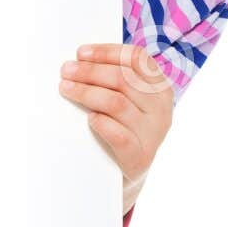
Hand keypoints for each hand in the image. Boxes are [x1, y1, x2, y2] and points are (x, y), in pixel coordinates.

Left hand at [58, 43, 173, 200]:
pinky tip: (89, 118)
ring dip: (86, 92)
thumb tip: (78, 60)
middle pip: (123, 79)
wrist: (127, 174)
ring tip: (65, 88)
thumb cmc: (122, 128)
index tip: (81, 53)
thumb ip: (114, 80)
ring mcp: (153, 133)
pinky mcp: (140, 157)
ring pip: (116, 103)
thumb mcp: (127, 100)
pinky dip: (101, 123)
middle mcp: (161, 109)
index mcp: (160, 87)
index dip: (107, 52)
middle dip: (89, 71)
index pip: (137, 58)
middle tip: (66, 71)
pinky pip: (119, 135)